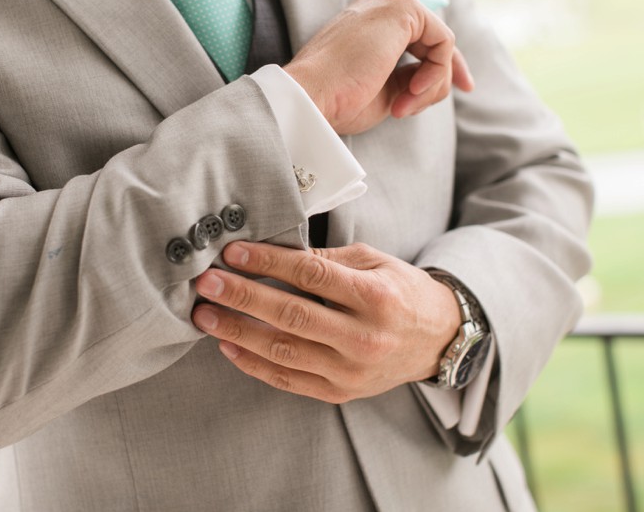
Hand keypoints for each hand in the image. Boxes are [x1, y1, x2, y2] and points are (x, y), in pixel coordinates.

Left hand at [191, 241, 461, 403]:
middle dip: (242, 298)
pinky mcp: (340, 392)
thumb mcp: (374, 261)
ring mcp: (351, 370)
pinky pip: (288, 380)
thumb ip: (327, 259)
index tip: (234, 253)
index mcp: (375, 296)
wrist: (438, 339)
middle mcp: (364, 337)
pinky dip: (254, 364)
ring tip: (206, 316)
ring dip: (238, 332)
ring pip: (284, 352)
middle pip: (291, 315)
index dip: (268, 263)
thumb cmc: (402, 292)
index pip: (311, 275)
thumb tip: (272, 251)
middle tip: (207, 284)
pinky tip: (229, 345)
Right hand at [283, 0, 473, 135]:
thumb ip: (410, 75)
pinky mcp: (404, 8)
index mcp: (370, 18)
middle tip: (430, 103)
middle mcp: (381, 2)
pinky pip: (443, 45)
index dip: (442, 65)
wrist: (312, 96)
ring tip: (401, 107)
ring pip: (441, 47)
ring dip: (431, 86)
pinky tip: (410, 92)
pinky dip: (434, 75)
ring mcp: (392, 1)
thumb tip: (443, 77)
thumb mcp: (384, 89)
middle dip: (442, 78)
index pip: (420, 37)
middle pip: (437, 40)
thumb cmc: (337, 98)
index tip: (461, 88)